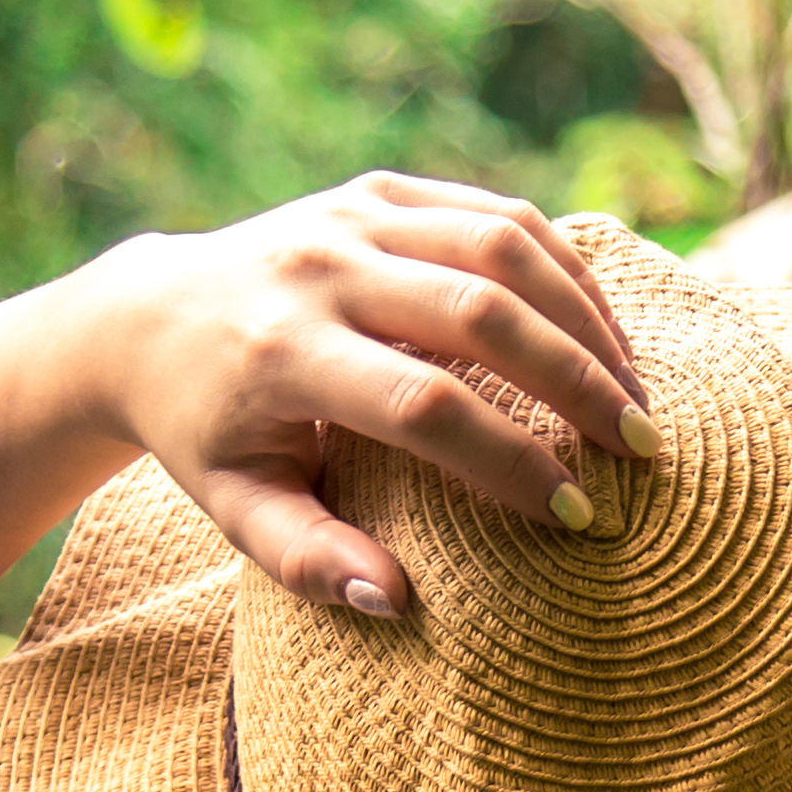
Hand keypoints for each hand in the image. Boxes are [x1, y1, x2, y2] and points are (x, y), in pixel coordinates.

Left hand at [80, 174, 653, 617]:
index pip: (423, 406)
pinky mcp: (379, 191)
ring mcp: (352, 216)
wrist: (149, 317)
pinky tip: (601, 331)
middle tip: (642, 449)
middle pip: (480, 313)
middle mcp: (318, 268)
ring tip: (635, 392)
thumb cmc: (206, 433)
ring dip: (586, 320)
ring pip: (502, 246)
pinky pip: (494, 213)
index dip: (508, 460)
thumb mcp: (237, 509)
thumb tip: (398, 601)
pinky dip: (562, 268)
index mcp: (281, 353)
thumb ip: (309, 561)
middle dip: (576, 383)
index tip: (572, 513)